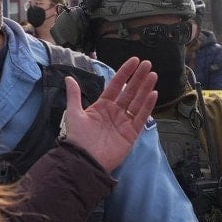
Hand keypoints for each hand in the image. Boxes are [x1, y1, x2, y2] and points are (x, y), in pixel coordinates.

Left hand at [59, 57, 157, 172]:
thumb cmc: (78, 138)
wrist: (84, 161)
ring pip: (137, 101)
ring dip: (145, 88)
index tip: (134, 61)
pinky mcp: (131, 133)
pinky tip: (153, 93)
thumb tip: (68, 78)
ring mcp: (124, 122)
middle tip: (148, 64)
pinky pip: (141, 117)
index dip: (125, 72)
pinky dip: (148, 106)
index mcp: (102, 105)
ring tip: (153, 75)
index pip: (116, 84)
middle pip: (130, 91)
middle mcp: (115, 112)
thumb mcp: (74, 114)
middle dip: (139, 77)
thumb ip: (74, 95)